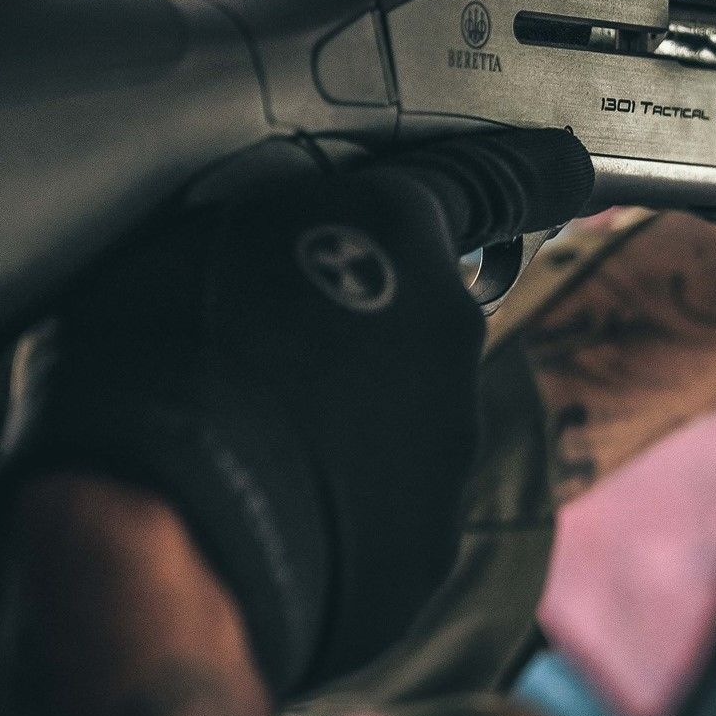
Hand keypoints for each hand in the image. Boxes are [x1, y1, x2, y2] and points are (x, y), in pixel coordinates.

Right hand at [0, 129, 591, 700]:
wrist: (165, 528)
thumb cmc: (153, 357)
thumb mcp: (195, 232)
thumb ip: (277, 224)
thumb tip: (273, 238)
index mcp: (397, 227)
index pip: (499, 180)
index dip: (531, 176)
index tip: (563, 172)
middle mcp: (447, 327)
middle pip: (423, 318)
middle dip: (365, 334)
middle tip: (266, 360)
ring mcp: (448, 441)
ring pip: (403, 421)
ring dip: (345, 429)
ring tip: (245, 450)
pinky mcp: (429, 542)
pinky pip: (382, 516)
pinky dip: (335, 517)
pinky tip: (263, 519)